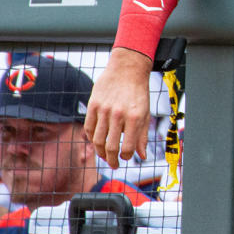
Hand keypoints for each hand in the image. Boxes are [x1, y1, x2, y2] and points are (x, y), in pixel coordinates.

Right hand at [84, 48, 152, 167]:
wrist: (127, 68)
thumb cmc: (138, 92)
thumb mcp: (146, 113)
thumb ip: (143, 136)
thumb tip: (142, 156)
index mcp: (135, 118)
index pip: (128, 148)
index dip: (126, 157)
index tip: (126, 157)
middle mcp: (118, 115)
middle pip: (110, 147)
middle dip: (112, 160)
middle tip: (113, 164)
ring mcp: (104, 109)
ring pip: (97, 140)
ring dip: (100, 152)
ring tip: (104, 156)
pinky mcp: (93, 104)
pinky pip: (88, 128)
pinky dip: (91, 138)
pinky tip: (96, 141)